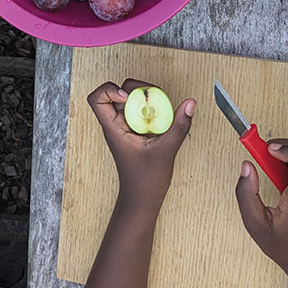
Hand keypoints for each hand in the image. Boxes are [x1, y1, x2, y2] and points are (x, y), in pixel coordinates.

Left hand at [87, 80, 194, 214]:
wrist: (143, 198)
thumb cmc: (146, 180)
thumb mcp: (166, 150)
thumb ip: (179, 126)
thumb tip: (190, 104)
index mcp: (113, 128)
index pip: (97, 99)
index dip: (109, 90)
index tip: (128, 96)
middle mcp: (116, 124)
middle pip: (117, 92)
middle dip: (136, 89)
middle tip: (153, 97)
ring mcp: (125, 126)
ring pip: (130, 100)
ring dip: (146, 98)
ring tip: (161, 107)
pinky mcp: (135, 129)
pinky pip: (140, 110)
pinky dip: (152, 108)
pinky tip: (164, 117)